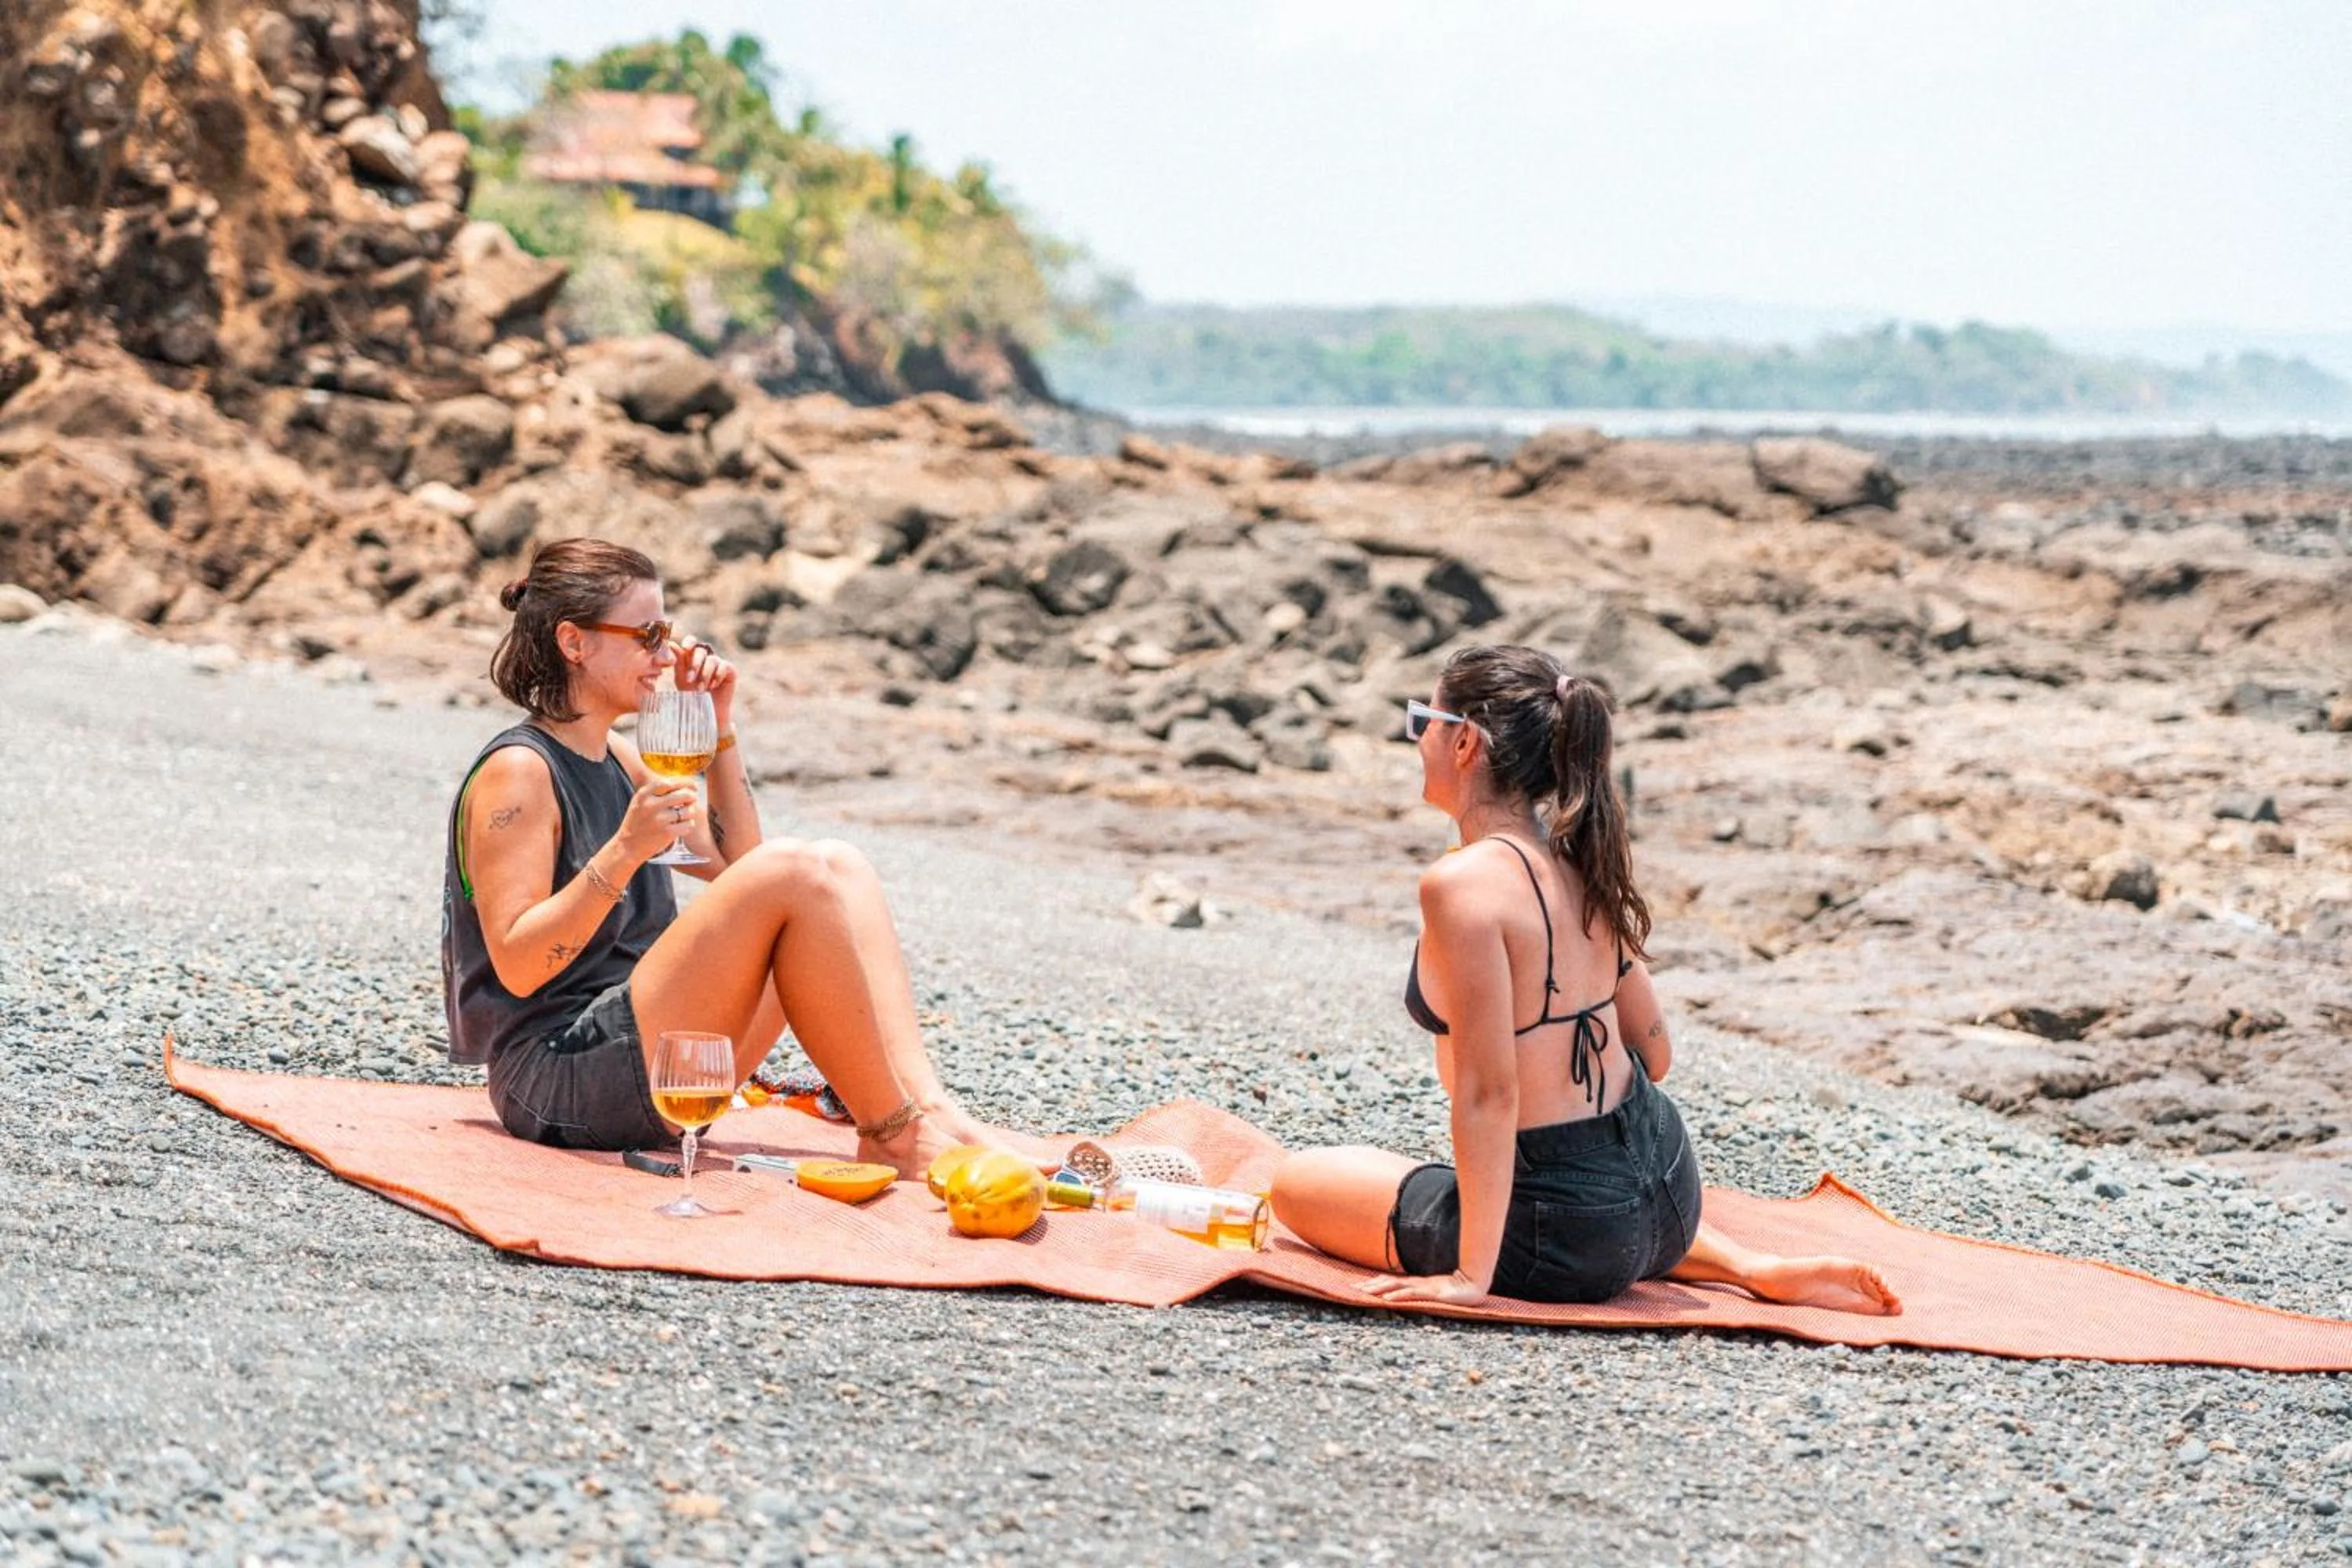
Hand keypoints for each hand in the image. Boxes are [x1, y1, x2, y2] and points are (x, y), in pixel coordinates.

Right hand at [617, 775, 700, 861]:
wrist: (628, 846)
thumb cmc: (639, 821)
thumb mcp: (641, 801)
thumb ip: (659, 791)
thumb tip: (686, 783)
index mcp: (644, 794)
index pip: (670, 782)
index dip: (686, 783)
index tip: (694, 786)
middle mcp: (651, 805)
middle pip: (684, 794)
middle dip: (692, 797)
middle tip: (693, 800)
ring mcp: (659, 819)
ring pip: (689, 810)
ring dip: (690, 812)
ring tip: (683, 816)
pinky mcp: (667, 833)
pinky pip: (689, 824)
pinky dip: (689, 825)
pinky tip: (682, 826)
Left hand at [671, 637, 738, 733]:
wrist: (706, 715)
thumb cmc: (691, 697)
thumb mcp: (681, 679)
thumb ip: (678, 662)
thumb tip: (671, 643)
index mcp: (693, 657)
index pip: (692, 642)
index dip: (689, 642)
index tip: (685, 648)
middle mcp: (707, 658)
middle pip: (701, 650)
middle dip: (695, 664)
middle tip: (690, 679)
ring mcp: (720, 664)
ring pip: (712, 659)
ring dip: (704, 675)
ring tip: (700, 689)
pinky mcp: (731, 671)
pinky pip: (724, 666)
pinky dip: (716, 676)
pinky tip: (713, 686)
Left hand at [1361, 1269, 1490, 1308]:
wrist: (1475, 1286)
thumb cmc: (1456, 1291)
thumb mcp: (1435, 1293)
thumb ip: (1421, 1293)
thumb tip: (1404, 1295)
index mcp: (1417, 1285)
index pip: (1392, 1282)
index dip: (1375, 1283)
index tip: (1358, 1286)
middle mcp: (1418, 1284)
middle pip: (1390, 1283)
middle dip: (1371, 1285)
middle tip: (1353, 1288)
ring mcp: (1425, 1288)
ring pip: (1398, 1287)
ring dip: (1380, 1289)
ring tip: (1365, 1292)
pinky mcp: (1433, 1294)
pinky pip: (1412, 1295)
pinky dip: (1398, 1296)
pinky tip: (1388, 1299)